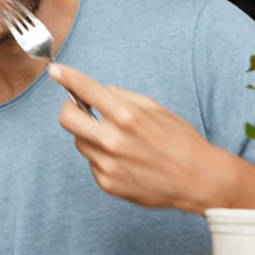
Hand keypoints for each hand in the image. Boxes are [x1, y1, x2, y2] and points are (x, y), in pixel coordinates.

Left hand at [48, 64, 227, 212]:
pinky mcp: (107, 183)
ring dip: (91, 136)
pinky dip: (103, 158)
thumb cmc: (181, 141)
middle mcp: (113, 140)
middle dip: (72, 110)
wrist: (199, 180)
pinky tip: (126, 161)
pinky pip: (92, 163)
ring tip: (119, 142)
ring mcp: (108, 164)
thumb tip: (100, 92)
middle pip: (67, 118)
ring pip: (79, 142)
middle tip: (84, 110)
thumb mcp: (156, 109)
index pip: (86, 90)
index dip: (67, 78)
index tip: (56, 71)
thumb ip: (124, 98)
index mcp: (127, 116)